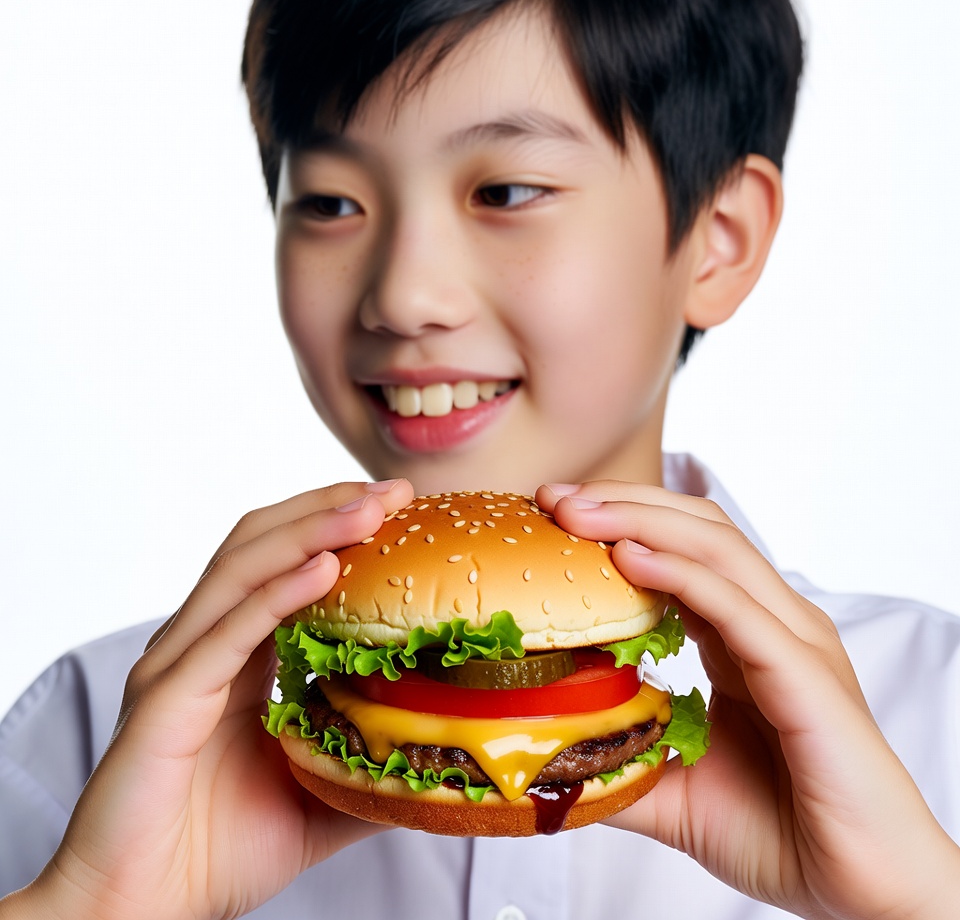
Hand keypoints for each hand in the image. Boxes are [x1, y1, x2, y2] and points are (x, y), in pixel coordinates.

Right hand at [6, 479, 413, 919]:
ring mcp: (178, 666)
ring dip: (309, 531)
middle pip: (261, 544)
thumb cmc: (219, 851)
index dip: (333, 525)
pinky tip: (323, 568)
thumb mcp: (320, 792)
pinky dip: (276, 594)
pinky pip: (227, 633)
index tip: (396, 506)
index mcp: (233, 656)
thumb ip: (369, 756)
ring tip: (368, 509)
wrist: (142, 914)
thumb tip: (441, 744)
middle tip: (391, 491)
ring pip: (243, 570)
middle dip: (327, 507)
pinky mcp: (164, 701)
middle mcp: (200, 644)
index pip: (281, 562)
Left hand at [538, 481, 959, 919]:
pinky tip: (630, 558)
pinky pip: (737, 607)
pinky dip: (681, 574)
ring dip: (640, 520)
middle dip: (622, 503)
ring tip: (577, 513)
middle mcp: (771, 623)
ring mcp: (793, 641)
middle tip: (555, 498)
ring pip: (716, 549)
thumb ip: (620, 762)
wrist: (861, 891)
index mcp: (743, 636)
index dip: (619, 522)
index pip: (682, 549)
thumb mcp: (674, 788)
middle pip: (698, 529)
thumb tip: (547, 758)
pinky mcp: (806, 673)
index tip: (552, 515)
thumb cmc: (780, 832)